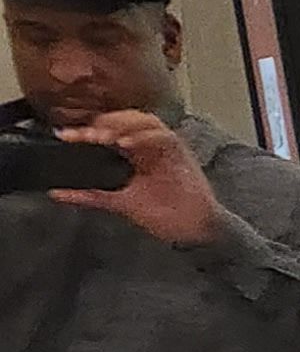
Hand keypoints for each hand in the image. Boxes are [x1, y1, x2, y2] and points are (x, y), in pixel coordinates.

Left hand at [53, 112, 221, 247]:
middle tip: (83, 135)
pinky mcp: (182, 154)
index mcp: (134, 154)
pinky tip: (126, 143)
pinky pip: (164, 136)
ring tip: (102, 137)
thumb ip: (88, 195)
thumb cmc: (165, 216)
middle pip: (125, 120)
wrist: (194, 231)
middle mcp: (149, 146)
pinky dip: (144, 136)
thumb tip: (54, 193)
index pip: (107, 133)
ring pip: (145, 121)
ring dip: (122, 124)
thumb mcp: (118, 203)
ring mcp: (166, 148)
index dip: (86, 132)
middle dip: (102, 124)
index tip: (64, 136)